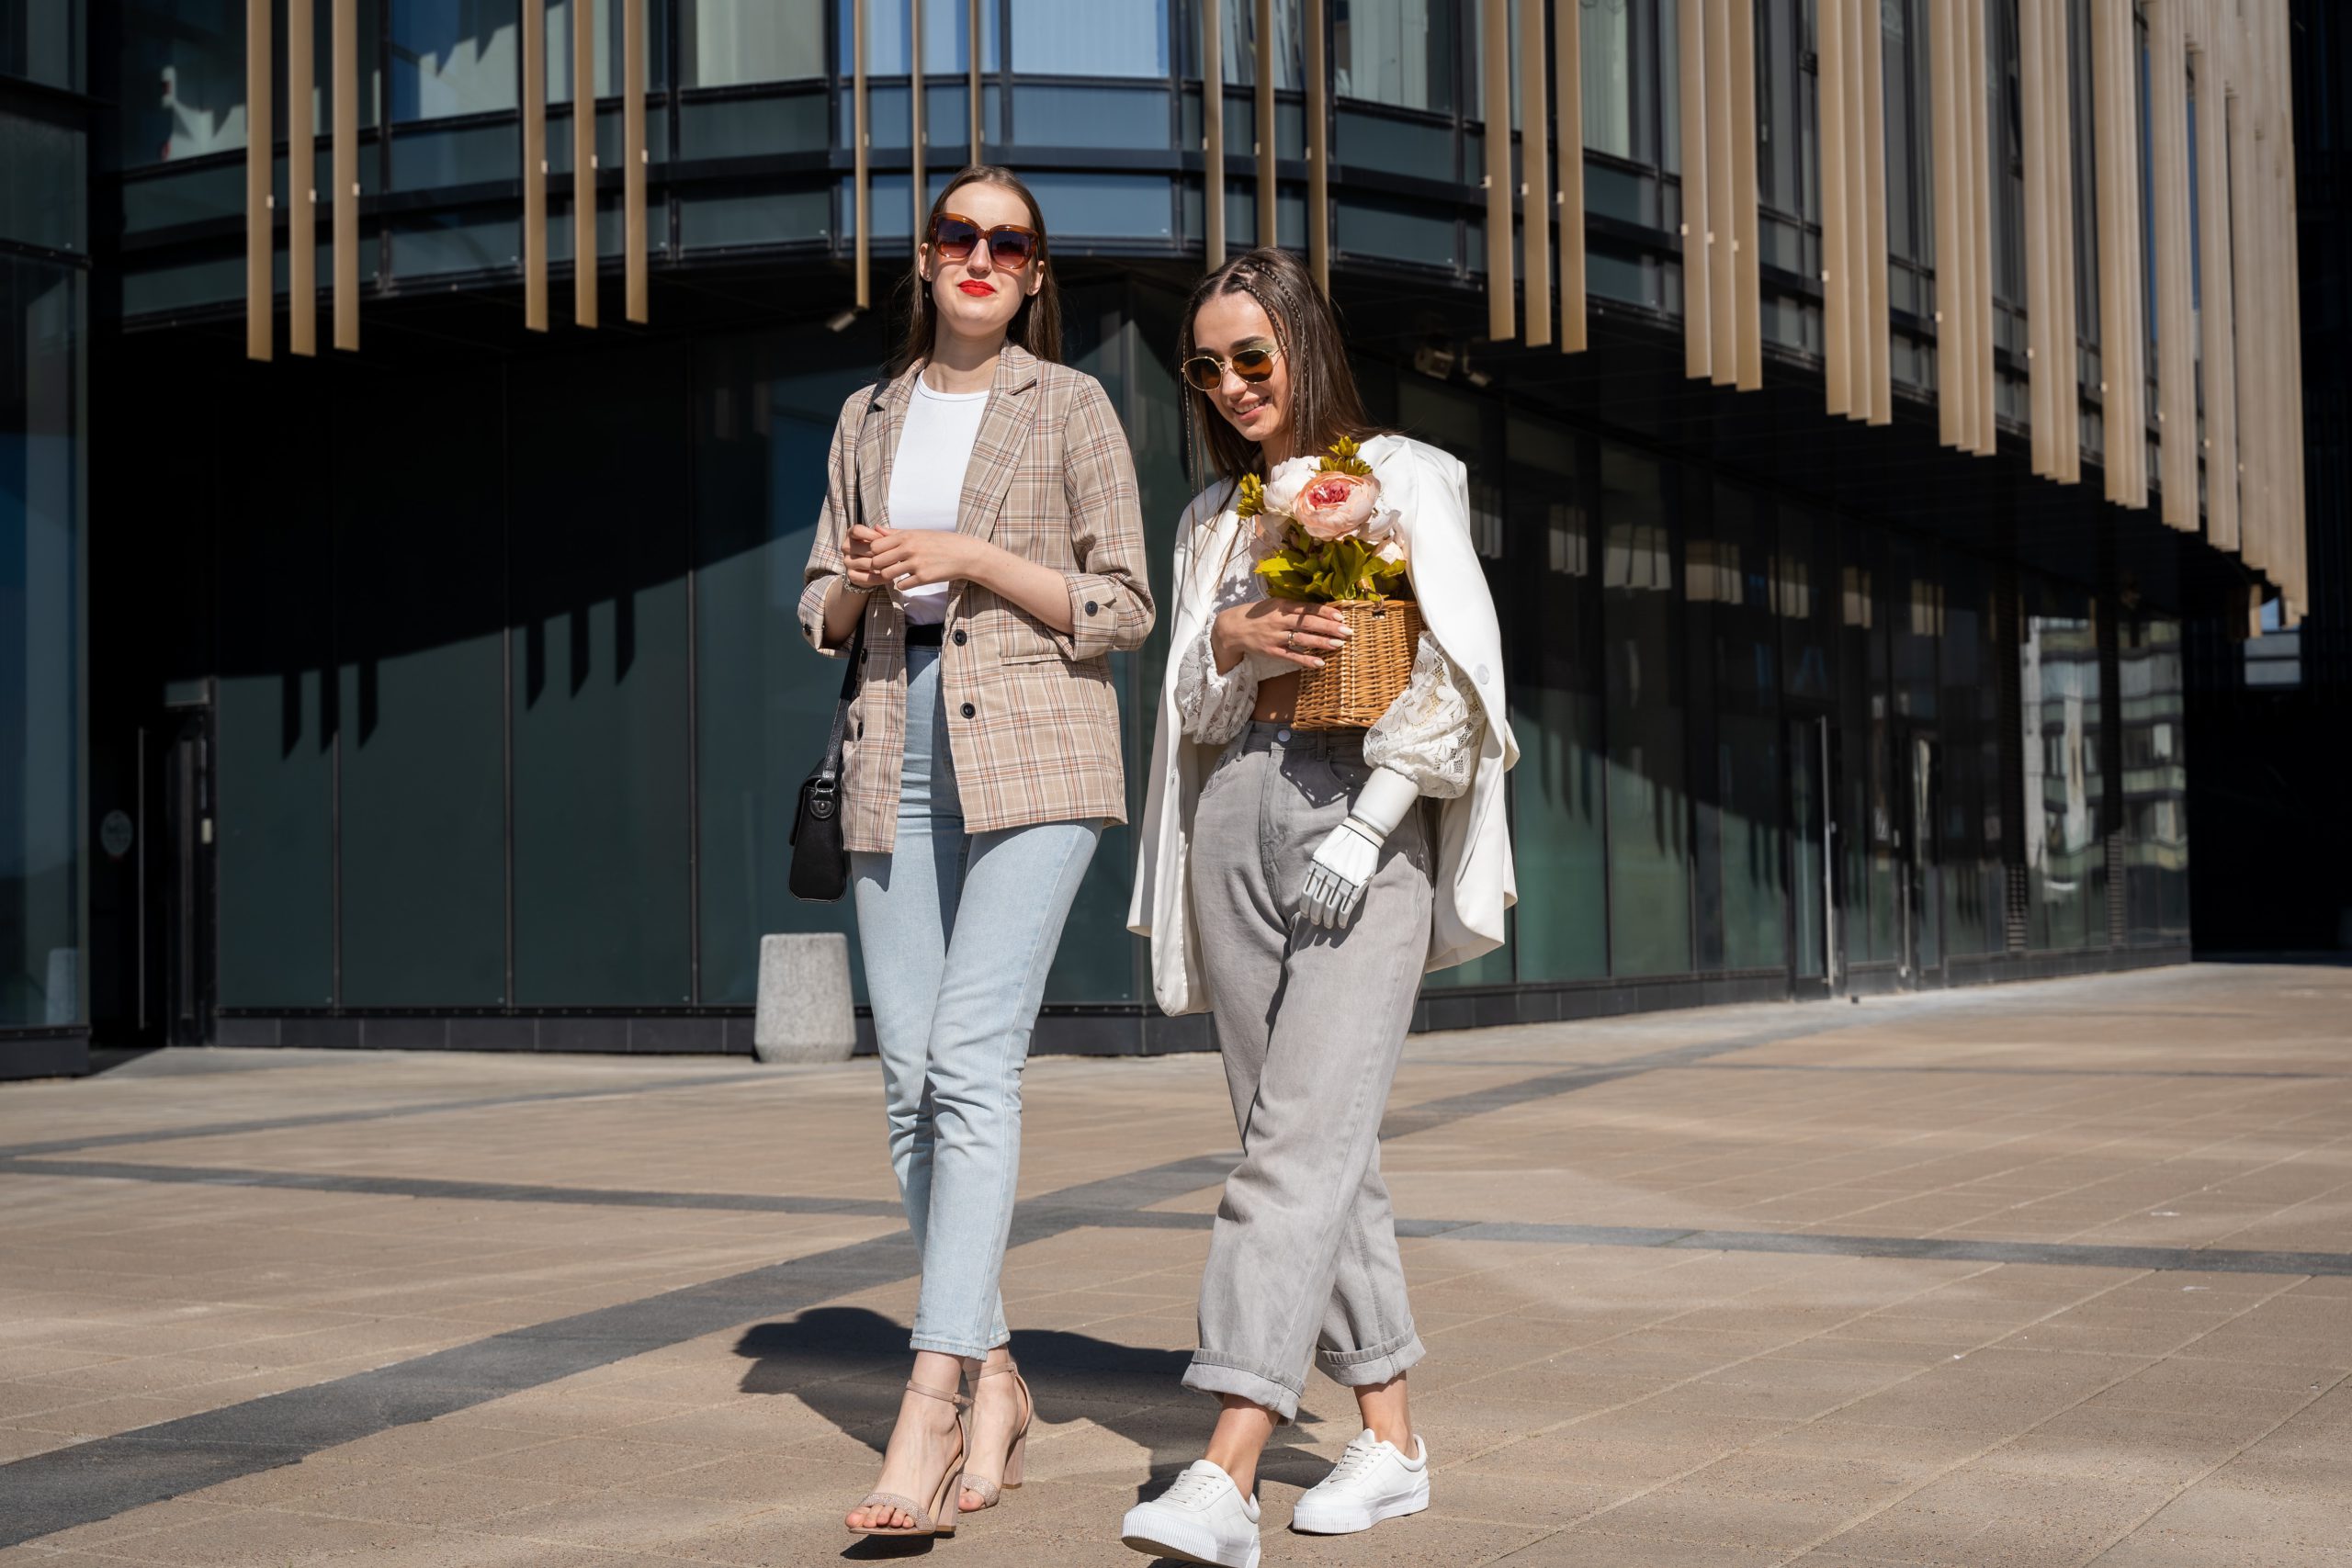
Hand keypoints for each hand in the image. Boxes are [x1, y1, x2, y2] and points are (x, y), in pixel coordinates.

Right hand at [842, 524, 893, 591]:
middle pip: (865, 548)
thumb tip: (878, 527)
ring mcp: (847, 561)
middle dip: (882, 552)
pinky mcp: (851, 575)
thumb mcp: (884, 538)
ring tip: (896, 566)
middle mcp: (846, 547)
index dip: (872, 534)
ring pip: (867, 563)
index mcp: (851, 534)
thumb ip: (884, 533)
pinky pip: (866, 577)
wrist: (876, 566)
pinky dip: (879, 578)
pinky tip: (889, 577)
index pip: (857, 531)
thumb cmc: (881, 547)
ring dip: (883, 566)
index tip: (885, 539)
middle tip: (897, 555)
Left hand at [862, 526, 992, 592]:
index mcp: (906, 536)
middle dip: (879, 566)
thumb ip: (895, 532)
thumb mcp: (918, 533)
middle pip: (878, 561)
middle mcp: (909, 549)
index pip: (876, 546)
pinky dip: (903, 585)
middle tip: (886, 567)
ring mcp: (916, 564)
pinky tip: (909, 580)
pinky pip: (902, 585)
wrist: (964, 554)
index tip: (882, 556)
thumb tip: (876, 529)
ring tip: (896, 575)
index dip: (875, 553)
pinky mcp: (924, 578)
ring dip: (889, 577)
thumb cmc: (939, 542)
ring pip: (887, 574)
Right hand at [1212, 600, 1350, 673]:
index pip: (1307, 608)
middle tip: (1347, 631)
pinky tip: (1320, 663)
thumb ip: (1294, 606)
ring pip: (1302, 639)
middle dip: (1329, 627)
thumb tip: (1320, 609)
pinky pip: (1291, 656)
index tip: (1341, 616)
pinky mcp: (1271, 651)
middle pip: (1308, 623)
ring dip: (1321, 642)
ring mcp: (1275, 636)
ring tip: (1338, 645)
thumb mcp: (1274, 604)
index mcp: (1281, 605)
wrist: (1232, 628)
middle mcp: (1279, 620)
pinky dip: (1306, 660)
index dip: (1325, 612)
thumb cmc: (1258, 614)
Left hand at [1300, 818, 1380, 929]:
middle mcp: (1330, 873)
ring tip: (1327, 925)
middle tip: (1315, 922)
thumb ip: (1316, 868)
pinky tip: (1342, 923)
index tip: (1305, 914)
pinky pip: (1348, 905)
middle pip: (1318, 901)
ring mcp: (1345, 879)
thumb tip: (1310, 887)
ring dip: (1328, 918)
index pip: (1308, 891)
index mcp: (1319, 865)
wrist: (1363, 832)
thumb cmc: (1342, 841)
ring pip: (1332, 905)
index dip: (1305, 906)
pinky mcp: (1359, 883)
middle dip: (1315, 915)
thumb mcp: (1324, 852)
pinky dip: (1343, 917)